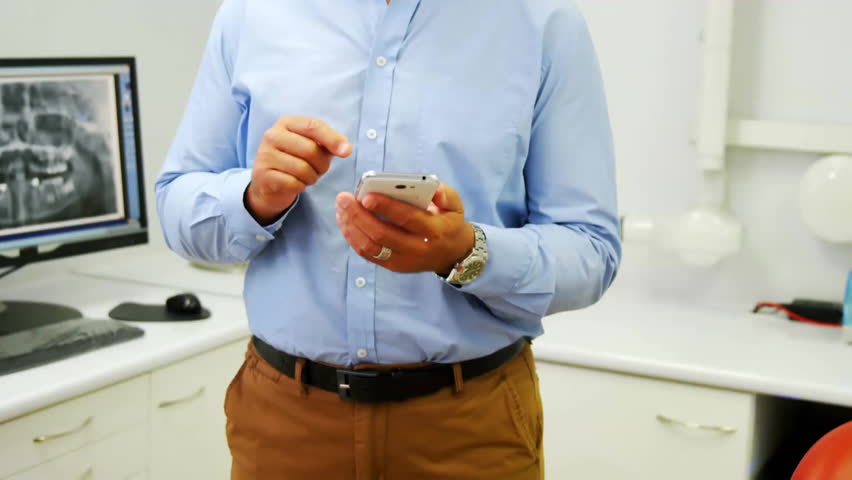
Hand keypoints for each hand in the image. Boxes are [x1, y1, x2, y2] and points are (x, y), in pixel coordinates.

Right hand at [246, 116, 351, 224]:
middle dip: (322, 165)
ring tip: (306, 177)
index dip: (332, 138)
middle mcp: (272, 135)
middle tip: (319, 170)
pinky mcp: (263, 175)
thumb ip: (328, 144)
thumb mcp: (311, 147)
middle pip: (310, 150)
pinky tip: (295, 184)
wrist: (267, 183)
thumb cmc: (294, 161)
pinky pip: (293, 183)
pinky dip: (300, 187)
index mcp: (286, 123)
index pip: (313, 126)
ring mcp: (265, 155)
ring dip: (312, 178)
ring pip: (303, 169)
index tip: (347, 151)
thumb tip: (345, 149)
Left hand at [335, 184, 474, 273]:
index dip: (385, 207)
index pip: (407, 218)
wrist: (452, 254)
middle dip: (359, 216)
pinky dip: (353, 238)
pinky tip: (345, 222)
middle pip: (382, 234)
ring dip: (351, 227)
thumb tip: (433, 189)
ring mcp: (403, 260)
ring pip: (371, 247)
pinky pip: (368, 254)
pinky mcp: (393, 266)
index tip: (366, 196)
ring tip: (341, 208)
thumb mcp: (455, 206)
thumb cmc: (448, 223)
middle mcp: (417, 248)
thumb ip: (446, 195)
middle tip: (343, 198)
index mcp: (434, 230)